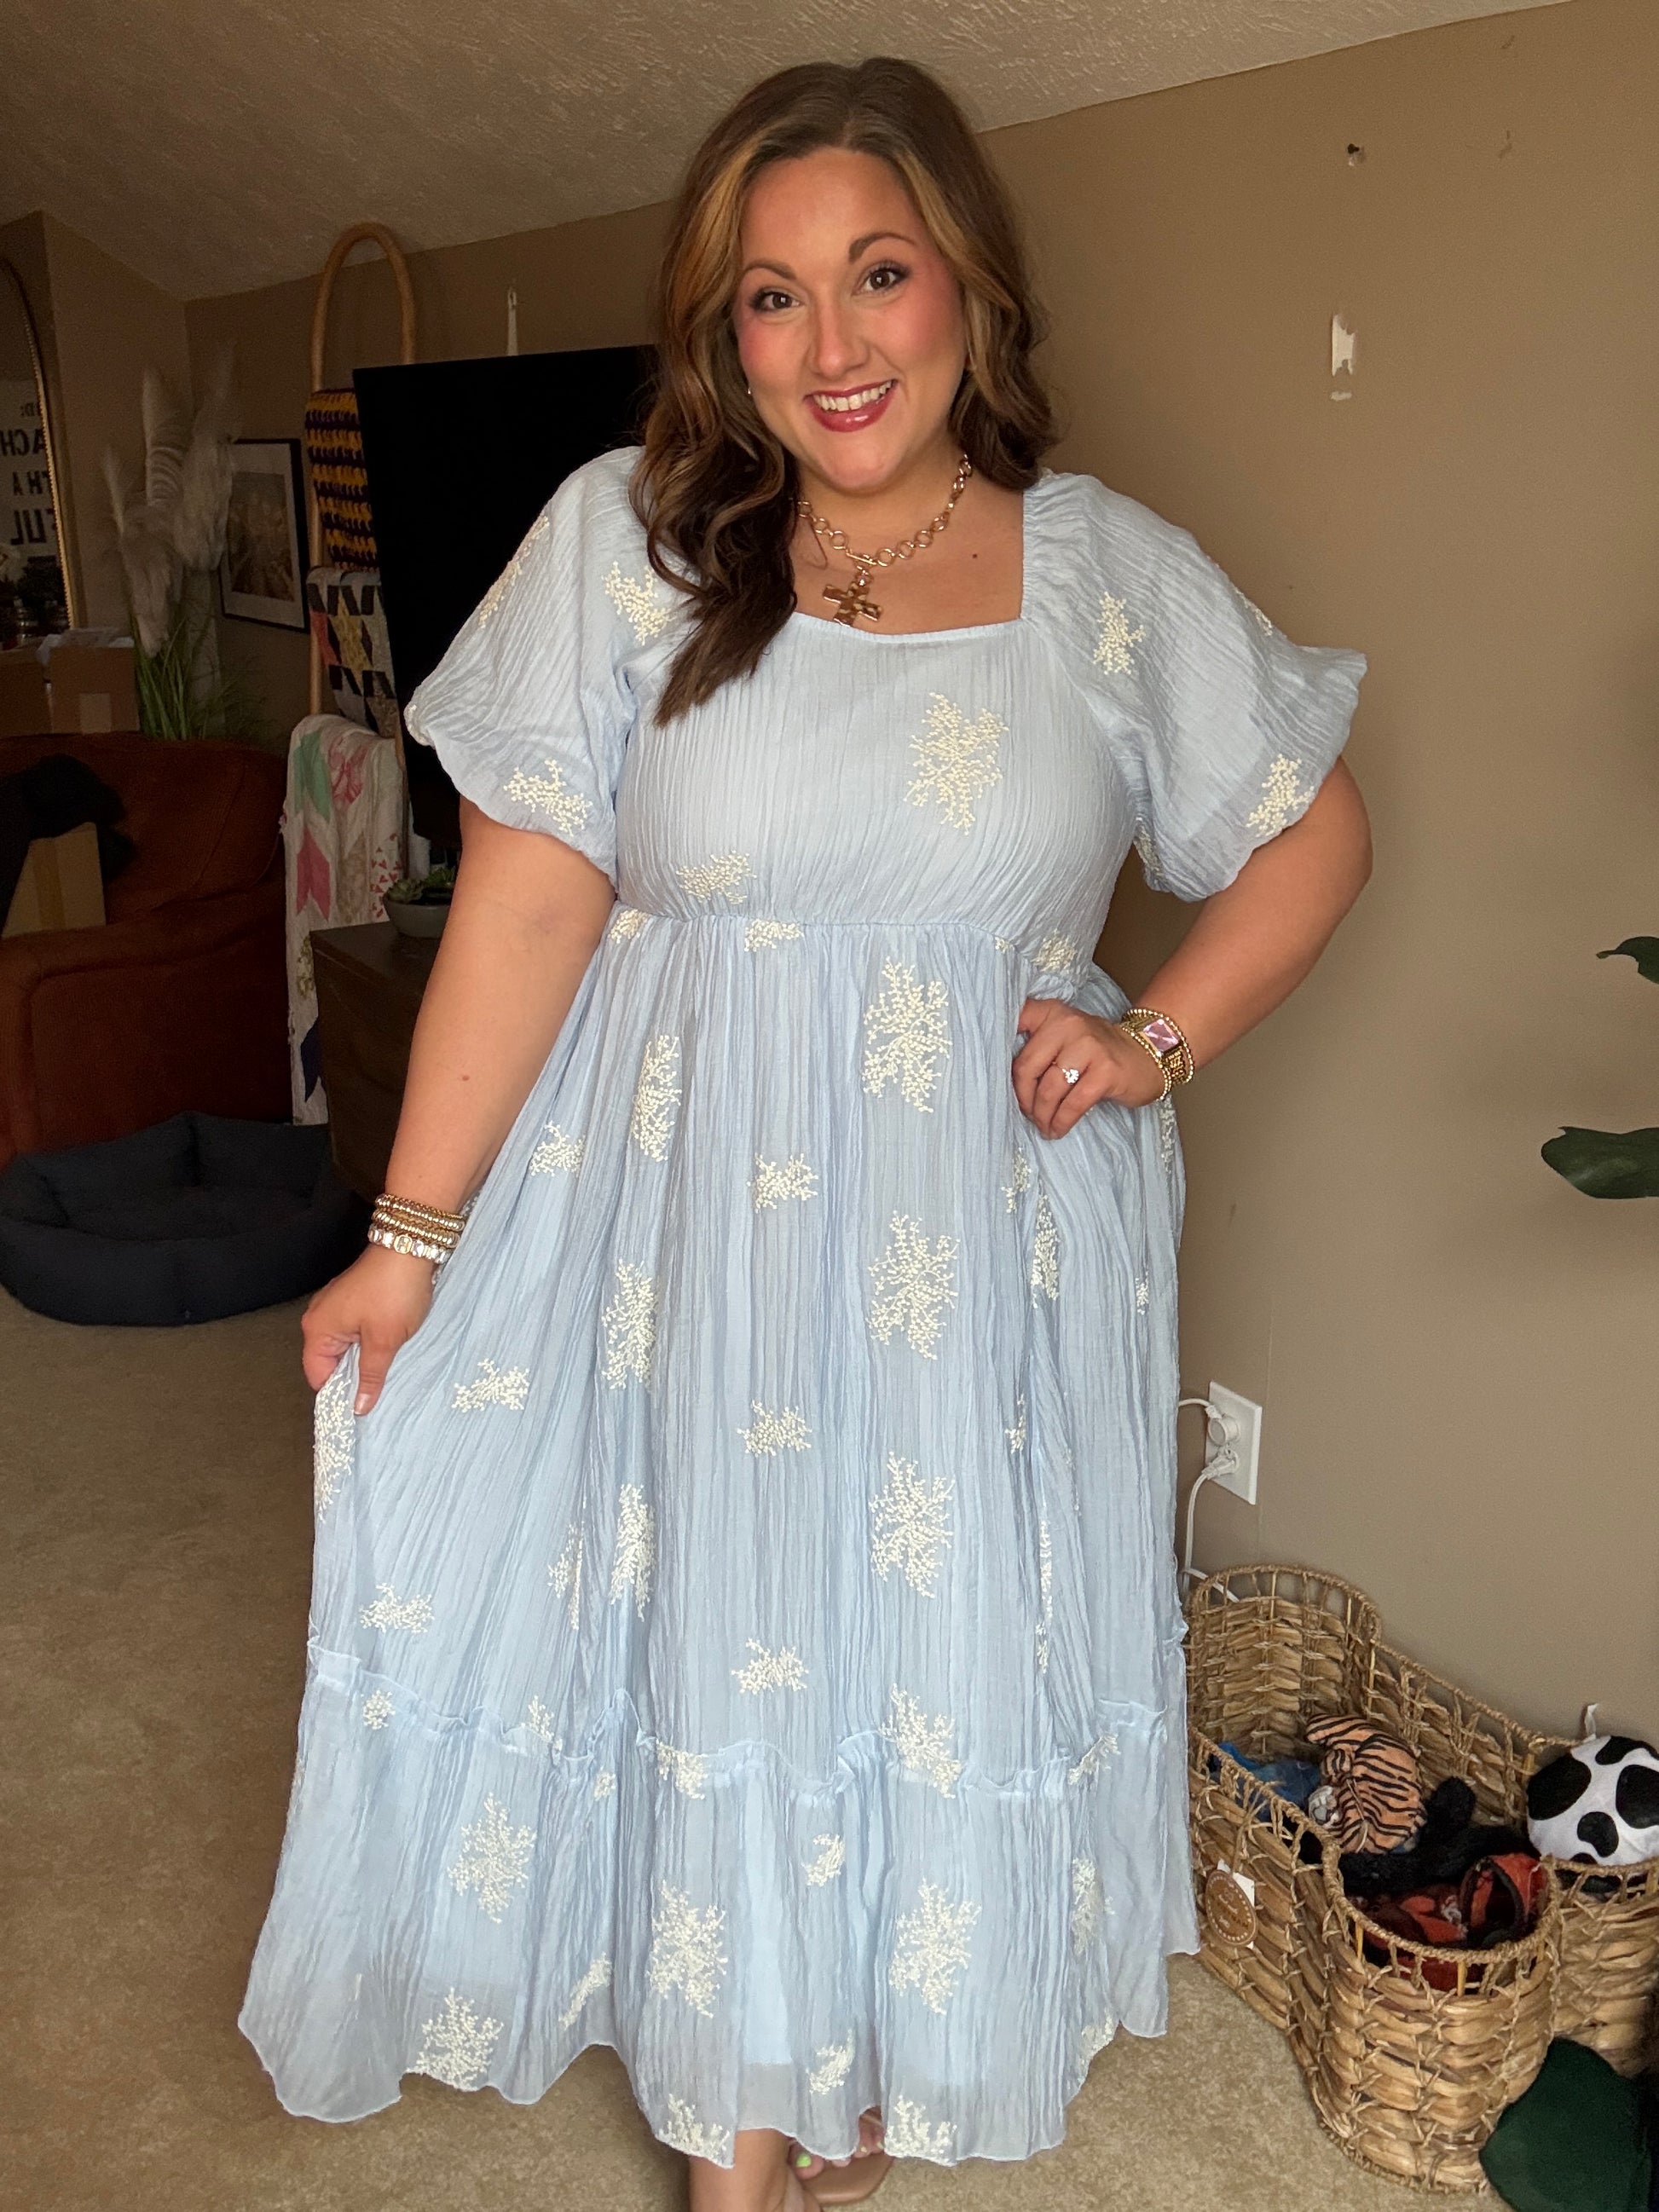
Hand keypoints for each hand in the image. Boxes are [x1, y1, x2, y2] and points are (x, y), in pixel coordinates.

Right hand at [301, 1242, 436, 1411]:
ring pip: (345, 1346)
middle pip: (330, 1361)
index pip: (319, 1376)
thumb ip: (370, 1376)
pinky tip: (388, 1345)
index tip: (362, 1406)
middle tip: (380, 1387)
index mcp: (317, 1329)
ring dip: (364, 1357)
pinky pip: (354, 1330)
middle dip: (353, 1375)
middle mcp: (319, 1316)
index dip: (340, 1394)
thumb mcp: (384, 1341)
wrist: (410, 1247)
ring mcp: (335, 1305)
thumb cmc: (394, 1292)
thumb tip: (359, 1407)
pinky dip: (368, 1341)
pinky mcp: (352, 1298)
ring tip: (386, 1366)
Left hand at [1012, 995, 1165, 1136]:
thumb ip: (1037, 1045)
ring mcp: (1089, 1046)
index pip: (1014, 1023)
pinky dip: (1061, 1122)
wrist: (1146, 1054)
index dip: (997, 1051)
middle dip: (1023, 1098)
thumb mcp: (1065, 1036)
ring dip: (1042, 1115)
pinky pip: (1072, 1104)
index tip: (993, 1077)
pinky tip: (1057, 1129)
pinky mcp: (1105, 1071)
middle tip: (1027, 1114)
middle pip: (1026, 1067)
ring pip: (1049, 1089)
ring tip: (1043, 1125)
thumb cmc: (1096, 1052)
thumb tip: (1000, 1080)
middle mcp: (1068, 1024)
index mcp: (1052, 1013)